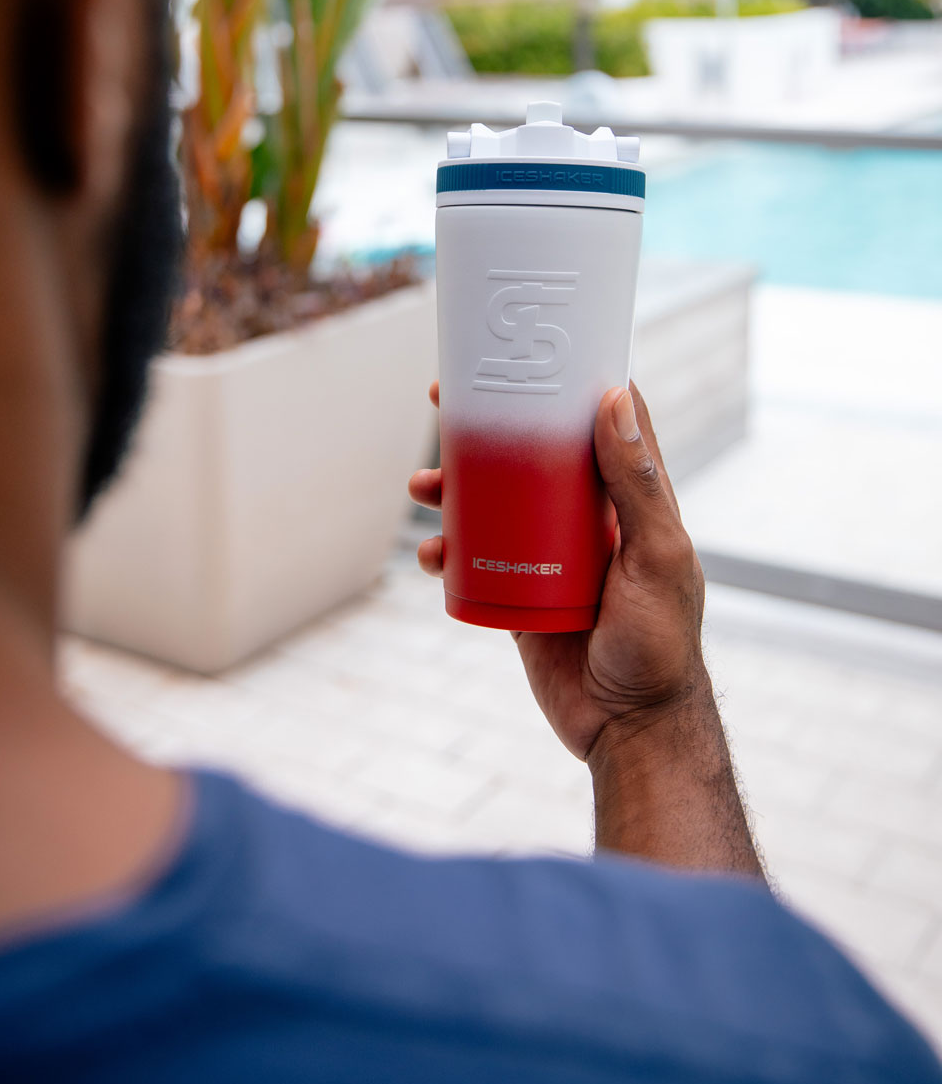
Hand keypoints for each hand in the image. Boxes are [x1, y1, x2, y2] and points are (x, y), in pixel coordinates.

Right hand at [409, 382, 708, 763]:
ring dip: (453, 489)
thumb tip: (615, 398)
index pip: (597, 425)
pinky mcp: (517, 595)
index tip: (524, 354)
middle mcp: (585, 521)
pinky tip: (432, 557)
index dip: (562, 384)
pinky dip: (446, 554)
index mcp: (627, 503)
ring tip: (423, 487)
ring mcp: (547, 557)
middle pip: (529, 456)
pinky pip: (473, 561)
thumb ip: (635, 485)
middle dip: (485, 431)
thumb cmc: (659, 645)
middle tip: (441, 403)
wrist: (629, 729)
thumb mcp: (655, 558)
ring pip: (492, 504)